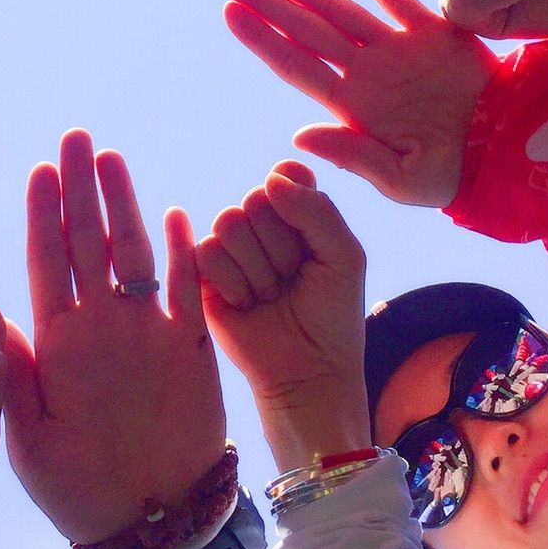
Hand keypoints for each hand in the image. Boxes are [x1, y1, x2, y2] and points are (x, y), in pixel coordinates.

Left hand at [2, 130, 224, 544]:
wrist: (145, 522)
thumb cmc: (75, 486)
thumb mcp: (22, 432)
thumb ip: (0, 371)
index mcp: (57, 340)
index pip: (47, 263)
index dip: (44, 216)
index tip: (37, 172)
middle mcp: (101, 326)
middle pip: (89, 243)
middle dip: (81, 191)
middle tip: (74, 138)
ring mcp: (147, 333)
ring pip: (135, 254)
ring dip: (125, 207)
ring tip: (113, 161)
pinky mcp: (190, 350)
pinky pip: (188, 291)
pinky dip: (186, 254)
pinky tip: (180, 214)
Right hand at [197, 161, 370, 469]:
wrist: (308, 372)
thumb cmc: (332, 317)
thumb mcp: (344, 256)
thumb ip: (317, 210)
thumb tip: (272, 179)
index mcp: (297, 214)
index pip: (286, 176)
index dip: (297, 203)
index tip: (313, 243)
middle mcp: (262, 225)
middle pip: (256, 198)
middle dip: (281, 245)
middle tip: (293, 280)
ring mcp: (231, 249)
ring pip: (229, 222)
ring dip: (258, 268)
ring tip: (271, 295)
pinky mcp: (203, 275)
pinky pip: (206, 251)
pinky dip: (233, 283)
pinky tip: (247, 305)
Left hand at [220, 0, 493, 206]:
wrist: (514, 155)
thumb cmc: (456, 177)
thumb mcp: (401, 180)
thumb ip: (352, 156)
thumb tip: (299, 136)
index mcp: (355, 107)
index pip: (296, 67)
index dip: (262, 40)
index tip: (229, 13)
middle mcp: (368, 74)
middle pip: (306, 32)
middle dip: (267, 4)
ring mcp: (400, 52)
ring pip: (340, 12)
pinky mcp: (438, 36)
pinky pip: (399, 1)